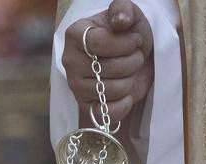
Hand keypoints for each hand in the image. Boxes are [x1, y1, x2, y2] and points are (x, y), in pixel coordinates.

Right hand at [62, 0, 153, 123]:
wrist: (133, 58)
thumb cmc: (128, 35)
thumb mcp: (129, 15)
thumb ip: (123, 9)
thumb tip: (121, 20)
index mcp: (76, 34)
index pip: (98, 43)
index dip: (124, 43)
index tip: (135, 39)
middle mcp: (70, 61)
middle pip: (108, 68)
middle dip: (132, 62)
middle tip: (135, 57)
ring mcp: (76, 86)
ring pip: (110, 90)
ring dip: (129, 81)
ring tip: (129, 72)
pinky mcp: (86, 106)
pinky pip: (106, 112)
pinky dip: (123, 104)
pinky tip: (127, 93)